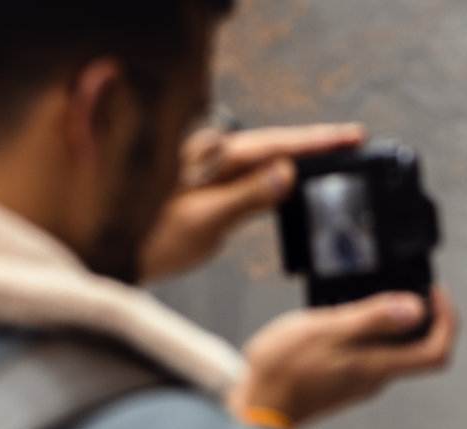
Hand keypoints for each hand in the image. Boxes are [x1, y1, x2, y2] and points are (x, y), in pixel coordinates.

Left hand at [139, 122, 365, 282]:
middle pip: (274, 144)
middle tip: (356, 142)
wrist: (110, 253)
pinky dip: (276, 176)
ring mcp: (207, 172)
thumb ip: (245, 197)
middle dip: (316, 144)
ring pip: (264, 158)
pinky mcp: (204, 189)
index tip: (351, 137)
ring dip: (299, 158)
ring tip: (335, 158)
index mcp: (212, 160)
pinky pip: (250, 175)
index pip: (275, 144)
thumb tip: (286, 173)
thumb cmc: (146, 239)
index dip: (316, 142)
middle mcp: (210, 158)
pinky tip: (289, 182)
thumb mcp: (202, 222)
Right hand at [231, 286, 456, 426]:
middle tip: (407, 285)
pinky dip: (366, 331)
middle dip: (421, 314)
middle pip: (419, 348)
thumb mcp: (328, 329)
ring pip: (392, 349)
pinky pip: (368, 353)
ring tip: (367, 294)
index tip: (435, 294)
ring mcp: (360, 381)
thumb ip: (373, 318)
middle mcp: (376, 377)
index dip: (447, 321)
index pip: (436, 351)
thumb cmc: (284, 370)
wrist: (255, 407)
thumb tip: (416, 308)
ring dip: (389, 321)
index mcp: (379, 365)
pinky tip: (342, 316)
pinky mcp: (343, 381)